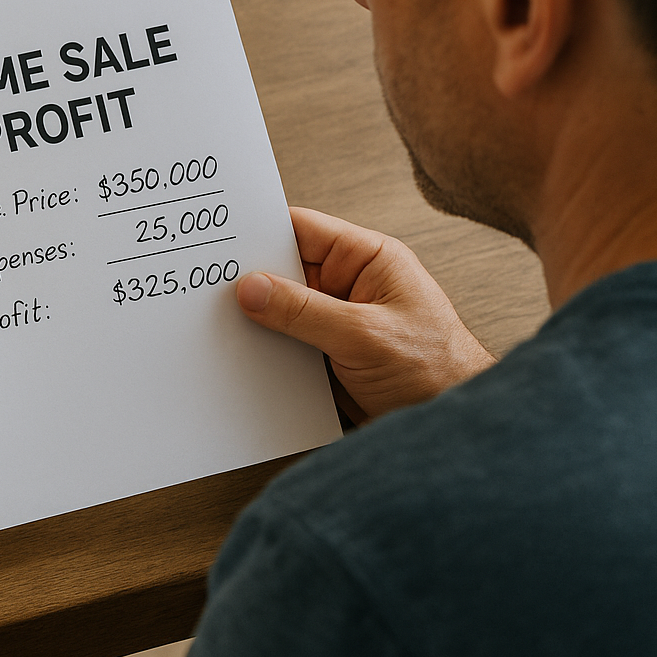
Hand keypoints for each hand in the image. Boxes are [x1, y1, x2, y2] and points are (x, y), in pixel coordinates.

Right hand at [235, 207, 495, 421]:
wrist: (451, 427)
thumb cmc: (436, 372)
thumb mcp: (365, 336)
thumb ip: (305, 311)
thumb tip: (251, 288)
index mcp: (367, 260)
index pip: (302, 229)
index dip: (259, 230)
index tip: (219, 240)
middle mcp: (348, 284)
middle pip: (283, 269)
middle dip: (249, 280)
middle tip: (206, 288)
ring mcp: (335, 320)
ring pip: (279, 310)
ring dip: (254, 321)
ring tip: (219, 326)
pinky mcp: (326, 354)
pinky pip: (284, 343)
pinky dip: (263, 349)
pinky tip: (241, 357)